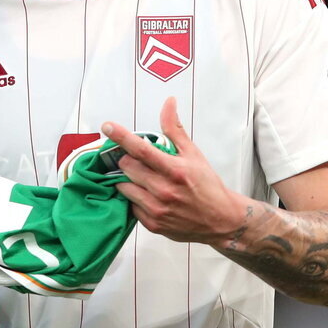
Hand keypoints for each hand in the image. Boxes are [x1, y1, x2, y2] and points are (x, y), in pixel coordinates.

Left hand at [101, 98, 243, 244]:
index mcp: (175, 170)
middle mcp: (164, 190)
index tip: (107, 126)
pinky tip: (148, 196)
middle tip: (139, 162)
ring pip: (123, 187)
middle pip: (127, 167)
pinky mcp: (151, 223)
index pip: (141, 150)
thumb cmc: (207, 185)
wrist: (220, 220)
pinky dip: (134, 198)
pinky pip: (129, 205)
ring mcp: (156, 209)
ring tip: (144, 179)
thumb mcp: (193, 154)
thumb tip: (168, 103)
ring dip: (128, 180)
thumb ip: (175, 130)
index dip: (121, 136)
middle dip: (128, 161)